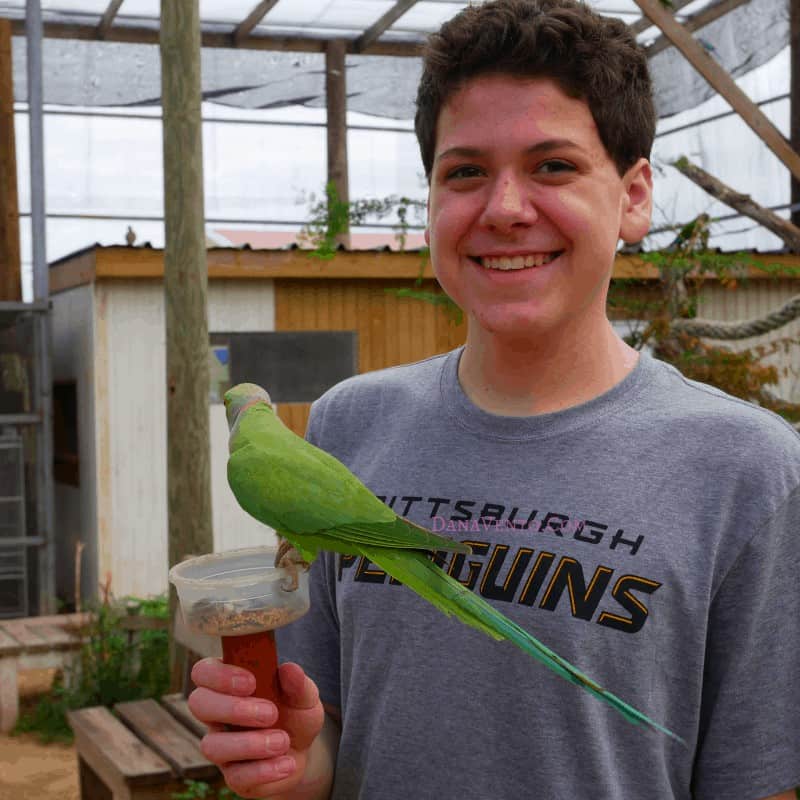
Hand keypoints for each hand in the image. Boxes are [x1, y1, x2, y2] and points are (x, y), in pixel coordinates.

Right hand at [189, 658, 325, 798]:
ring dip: (250, 744)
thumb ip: (298, 683)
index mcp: (229, 684)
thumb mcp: (303, 696)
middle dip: (233, 708)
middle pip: (198, 703)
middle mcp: (218, 714)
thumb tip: (290, 669)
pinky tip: (287, 763)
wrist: (302, 752)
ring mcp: (222, 745)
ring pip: (212, 745)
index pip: (204, 671)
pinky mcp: (233, 776)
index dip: (220, 675)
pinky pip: (236, 776)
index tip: (251, 682)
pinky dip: (264, 769)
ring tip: (282, 741)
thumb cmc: (295, 714)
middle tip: (270, 713)